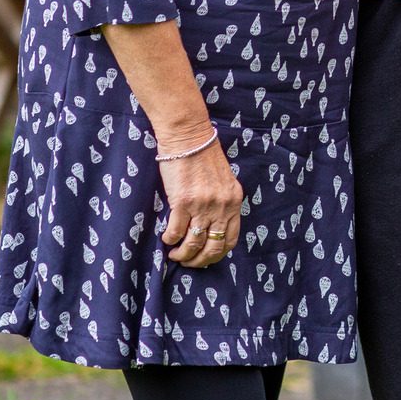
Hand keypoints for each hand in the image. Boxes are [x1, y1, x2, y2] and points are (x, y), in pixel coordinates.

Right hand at [157, 132, 243, 269]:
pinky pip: (176, 231)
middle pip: (214, 247)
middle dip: (199, 260)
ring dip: (182, 254)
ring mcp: (203, 205)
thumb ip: (222, 203)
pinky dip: (170, 239)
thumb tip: (211, 227)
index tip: (206, 257)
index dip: (217, 254)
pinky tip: (166, 238)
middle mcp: (222, 206)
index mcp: (234, 201)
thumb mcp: (223, 181)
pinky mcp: (182, 202)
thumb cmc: (203, 157)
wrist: (189, 137)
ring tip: (175, 254)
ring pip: (194, 244)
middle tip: (188, 262)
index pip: (231, 239)